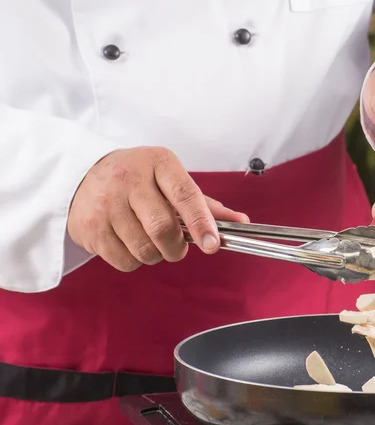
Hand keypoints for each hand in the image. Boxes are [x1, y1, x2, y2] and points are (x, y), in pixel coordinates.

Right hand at [67, 147, 248, 271]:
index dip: (202, 223)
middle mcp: (129, 179)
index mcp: (158, 163)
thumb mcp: (171, 180)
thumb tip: (242, 223)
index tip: (212, 245)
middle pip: (163, 228)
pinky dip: (135, 261)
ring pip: (144, 250)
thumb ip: (206, 204)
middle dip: (177, 248)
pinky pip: (124, 261)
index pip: (185, 195)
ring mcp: (105, 203)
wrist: (82, 175)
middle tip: (177, 248)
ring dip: (156, 255)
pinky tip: (129, 243)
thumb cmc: (139, 179)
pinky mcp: (89, 228)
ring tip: (149, 240)